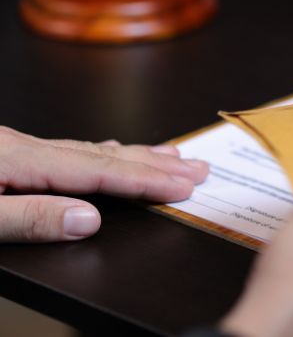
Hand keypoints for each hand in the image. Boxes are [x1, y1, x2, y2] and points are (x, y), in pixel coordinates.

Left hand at [0, 126, 208, 242]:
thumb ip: (30, 219)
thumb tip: (90, 221)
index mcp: (18, 160)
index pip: (96, 171)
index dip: (143, 180)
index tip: (182, 188)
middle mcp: (23, 147)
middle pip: (103, 155)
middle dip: (155, 164)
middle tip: (198, 169)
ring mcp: (15, 147)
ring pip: (89, 149)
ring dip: (134, 156)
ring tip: (172, 156)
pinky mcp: (7, 152)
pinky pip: (69, 150)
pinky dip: (101, 153)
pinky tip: (112, 150)